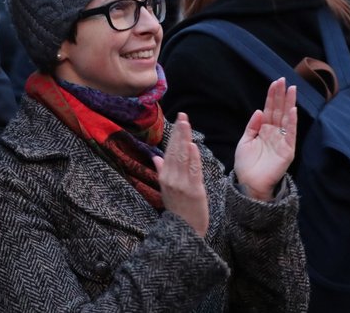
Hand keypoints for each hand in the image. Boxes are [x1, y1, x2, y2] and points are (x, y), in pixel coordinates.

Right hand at [153, 112, 208, 235]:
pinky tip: (193, 146)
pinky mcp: (194, 190)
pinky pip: (193, 171)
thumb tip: (155, 156)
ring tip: (186, 124)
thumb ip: (161, 171)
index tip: (178, 121)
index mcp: (164, 177)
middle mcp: (170, 179)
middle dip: (179, 132)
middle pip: (175, 151)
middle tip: (182, 116)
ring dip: (185, 140)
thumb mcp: (165, 190)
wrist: (184, 232)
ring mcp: (182, 184)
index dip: (174, 136)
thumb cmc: (177, 210)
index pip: (168, 151)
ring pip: (183, 158)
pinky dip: (193, 158)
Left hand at [233, 78, 296, 200]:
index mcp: (264, 130)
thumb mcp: (245, 141)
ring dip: (289, 104)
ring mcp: (282, 141)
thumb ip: (252, 126)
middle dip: (281, 95)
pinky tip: (293, 111)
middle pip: (279, 110)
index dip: (272, 96)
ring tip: (292, 90)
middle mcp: (275, 133)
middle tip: (284, 80)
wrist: (248, 183)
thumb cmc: (246, 164)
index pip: (270, 109)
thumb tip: (259, 110)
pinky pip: (291, 134)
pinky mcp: (287, 151)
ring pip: (287, 119)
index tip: (275, 83)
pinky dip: (292, 122)